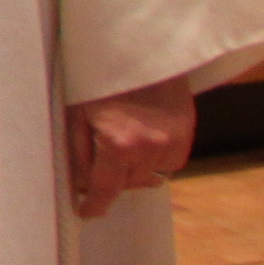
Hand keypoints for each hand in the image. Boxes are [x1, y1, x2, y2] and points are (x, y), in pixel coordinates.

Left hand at [69, 74, 195, 216]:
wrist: (142, 51)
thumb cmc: (101, 79)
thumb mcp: (77, 112)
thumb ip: (78, 152)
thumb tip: (80, 185)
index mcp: (118, 143)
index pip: (105, 189)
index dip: (94, 205)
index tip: (86, 213)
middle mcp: (149, 149)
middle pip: (127, 184)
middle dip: (112, 178)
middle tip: (100, 157)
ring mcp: (172, 144)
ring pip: (149, 176)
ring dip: (134, 168)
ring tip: (123, 139)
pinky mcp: (186, 137)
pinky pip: (168, 164)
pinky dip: (154, 158)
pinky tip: (143, 136)